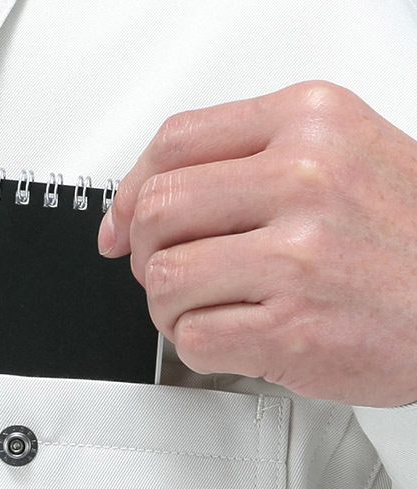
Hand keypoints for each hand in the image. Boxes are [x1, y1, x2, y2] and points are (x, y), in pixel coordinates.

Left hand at [98, 80, 416, 407]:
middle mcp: (305, 180)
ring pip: (164, 279)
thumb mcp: (340, 158)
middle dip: (146, 253)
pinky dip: (195, 346)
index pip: (175, 142)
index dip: (129, 190)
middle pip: (156, 209)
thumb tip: (137, 202)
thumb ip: (243, 166)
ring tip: (206, 308)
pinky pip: (192, 338)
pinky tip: (231, 337)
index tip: (120, 225)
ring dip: (169, 306)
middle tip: (170, 272)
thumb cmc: (406, 237)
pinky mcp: (294, 328)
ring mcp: (299, 256)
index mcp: (310, 123)